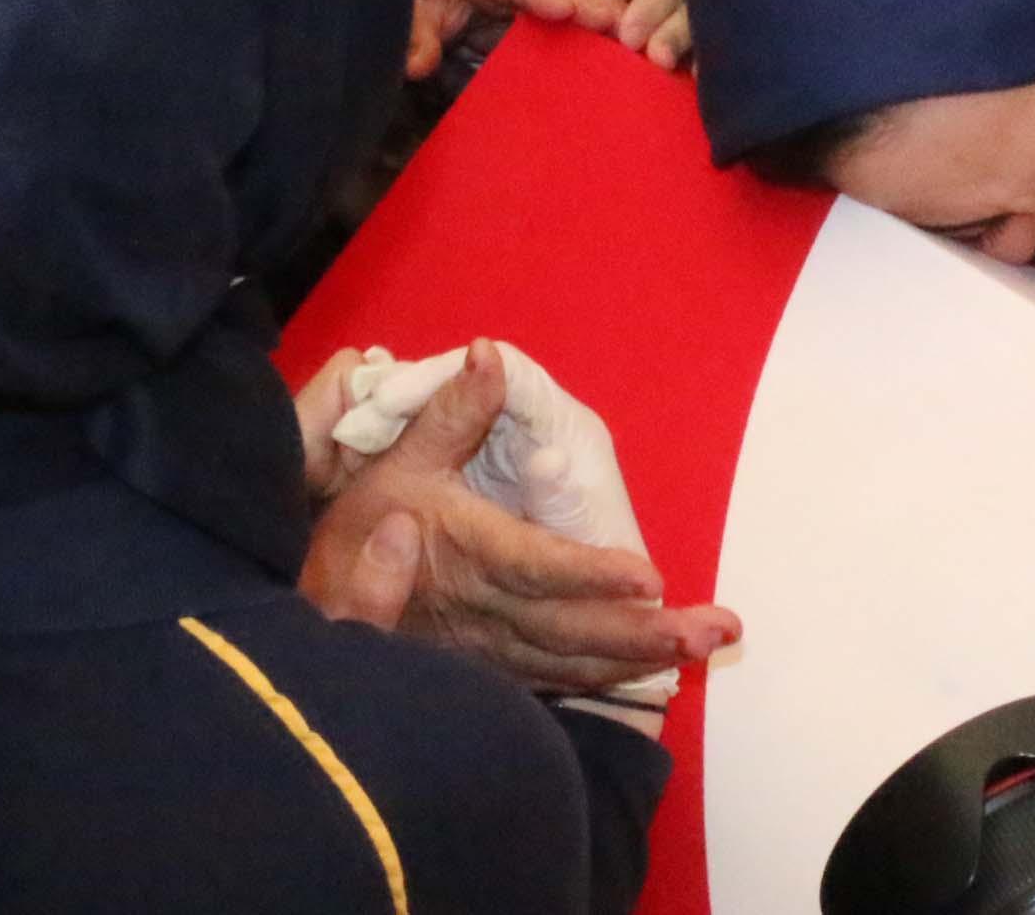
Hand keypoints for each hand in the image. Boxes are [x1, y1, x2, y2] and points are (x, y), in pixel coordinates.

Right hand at [297, 341, 742, 694]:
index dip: (592, 574)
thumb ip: (453, 411)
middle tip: (717, 632)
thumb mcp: (401, 459)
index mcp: (471, 552)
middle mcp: (487, 611)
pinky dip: (608, 677)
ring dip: (643, 658)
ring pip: (573, 662)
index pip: (538, 568)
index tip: (651, 578)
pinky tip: (651, 668)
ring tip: (707, 649)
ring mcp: (491, 650)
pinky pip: (557, 679)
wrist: (318, 597)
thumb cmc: (365, 520)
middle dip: (646, 633)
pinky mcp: (492, 670)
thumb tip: (491, 354)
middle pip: (573, 630)